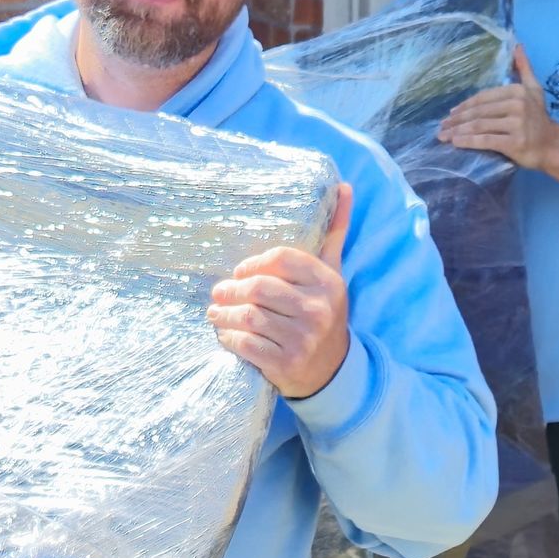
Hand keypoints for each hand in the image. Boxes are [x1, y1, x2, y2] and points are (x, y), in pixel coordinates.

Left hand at [208, 185, 351, 398]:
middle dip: (232, 290)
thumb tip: (343, 187)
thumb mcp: (332, 273)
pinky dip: (230, 338)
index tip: (240, 271)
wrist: (331, 370)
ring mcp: (303, 338)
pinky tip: (225, 334)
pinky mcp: (287, 363)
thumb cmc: (323, 311)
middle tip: (219, 292)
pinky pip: (247, 344)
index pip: (281, 259)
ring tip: (215, 312)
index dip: (253, 263)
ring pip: (249, 317)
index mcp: (328, 282)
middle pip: (259, 288)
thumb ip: (334, 233)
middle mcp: (318, 309)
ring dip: (224, 314)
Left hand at [437, 39, 558, 170]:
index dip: (465, 105)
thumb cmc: (539, 118)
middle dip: (457, 119)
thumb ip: (524, 68)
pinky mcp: (514, 142)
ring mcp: (516, 124)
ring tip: (443, 135)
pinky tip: (456, 143)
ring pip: (480, 125)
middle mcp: (517, 105)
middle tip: (442, 126)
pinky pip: (486, 140)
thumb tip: (517, 45)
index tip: (451, 113)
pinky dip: (468, 142)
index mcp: (517, 91)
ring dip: (458, 131)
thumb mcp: (534, 89)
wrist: (553, 145)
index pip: (484, 97)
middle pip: (479, 112)